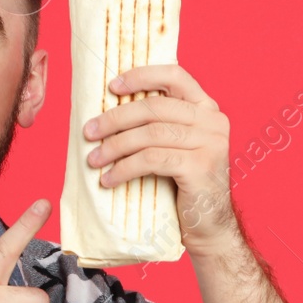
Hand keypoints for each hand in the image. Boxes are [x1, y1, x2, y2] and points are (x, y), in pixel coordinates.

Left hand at [82, 64, 238, 255]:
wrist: (208, 226)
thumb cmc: (184, 185)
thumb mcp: (176, 146)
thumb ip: (159, 124)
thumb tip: (109, 111)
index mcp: (206, 108)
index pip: (174, 76)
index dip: (141, 76)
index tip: (112, 86)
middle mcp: (213, 120)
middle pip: (155, 107)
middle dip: (116, 118)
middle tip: (89, 131)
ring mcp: (210, 143)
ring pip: (150, 134)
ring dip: (115, 146)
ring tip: (94, 159)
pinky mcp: (200, 166)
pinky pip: (152, 160)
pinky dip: (125, 168)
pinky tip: (109, 179)